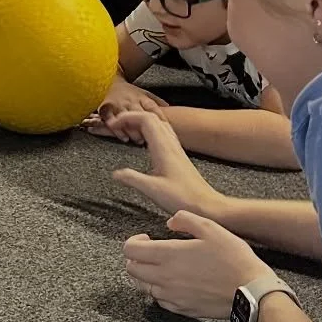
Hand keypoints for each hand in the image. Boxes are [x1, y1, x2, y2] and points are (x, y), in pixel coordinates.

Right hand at [84, 79, 168, 135]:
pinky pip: (110, 119)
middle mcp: (130, 101)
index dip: (160, 117)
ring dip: (132, 130)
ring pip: (125, 118)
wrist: (108, 79)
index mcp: (141, 98)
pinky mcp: (105, 108)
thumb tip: (170, 108)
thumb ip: (157, 101)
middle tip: (150, 139)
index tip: (164, 128)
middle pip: (139, 115)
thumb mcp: (144, 92)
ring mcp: (118, 104)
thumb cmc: (128, 90)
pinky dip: (116, 129)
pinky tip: (123, 136)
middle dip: (145, 128)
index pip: (153, 107)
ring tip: (138, 140)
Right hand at [99, 112, 225, 217]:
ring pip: (159, 125)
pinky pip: (164, 134)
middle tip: (118, 125)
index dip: (128, 117)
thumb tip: (116, 173)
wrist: (207, 205)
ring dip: (142, 122)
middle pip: (152, 118)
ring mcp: (176, 149)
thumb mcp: (152, 190)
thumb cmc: (183, 198)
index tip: (114, 123)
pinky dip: (151, 131)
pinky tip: (146, 142)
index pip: (145, 119)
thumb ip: (132, 179)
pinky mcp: (178, 156)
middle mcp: (171, 145)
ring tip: (129, 130)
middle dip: (132, 116)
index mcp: (163, 148)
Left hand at [123, 211, 262, 319]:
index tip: (146, 238)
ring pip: (143, 287)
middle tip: (151, 252)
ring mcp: (172, 296)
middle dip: (136, 258)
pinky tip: (174, 283)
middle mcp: (164, 277)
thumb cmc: (233, 258)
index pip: (130, 250)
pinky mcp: (182, 308)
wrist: (250, 291)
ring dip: (146, 275)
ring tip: (162, 267)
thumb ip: (185, 219)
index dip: (134, 241)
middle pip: (132, 270)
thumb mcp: (211, 227)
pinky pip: (159, 300)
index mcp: (168, 255)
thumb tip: (170, 222)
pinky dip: (160, 291)